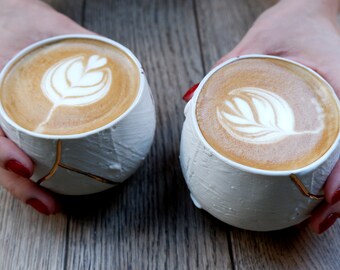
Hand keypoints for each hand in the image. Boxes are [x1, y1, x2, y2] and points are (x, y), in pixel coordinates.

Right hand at [0, 0, 91, 214]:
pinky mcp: (13, 124)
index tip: (23, 166)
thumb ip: (86, 51)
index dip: (3, 151)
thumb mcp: (54, 32)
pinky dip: (36, 171)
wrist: (12, 23)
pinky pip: (20, 149)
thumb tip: (133, 74)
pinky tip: (52, 186)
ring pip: (5, 161)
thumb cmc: (31, 27)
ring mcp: (2, 119)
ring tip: (50, 205)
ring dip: (28, 187)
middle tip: (47, 203)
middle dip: (20, 184)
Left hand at [216, 0, 339, 232]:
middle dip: (339, 193)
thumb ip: (227, 65)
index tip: (328, 195)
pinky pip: (338, 145)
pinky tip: (316, 185)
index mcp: (335, 84)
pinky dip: (331, 169)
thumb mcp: (261, 39)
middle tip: (317, 219)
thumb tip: (193, 98)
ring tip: (318, 214)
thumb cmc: (295, 23)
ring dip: (338, 187)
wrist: (315, 11)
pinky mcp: (333, 113)